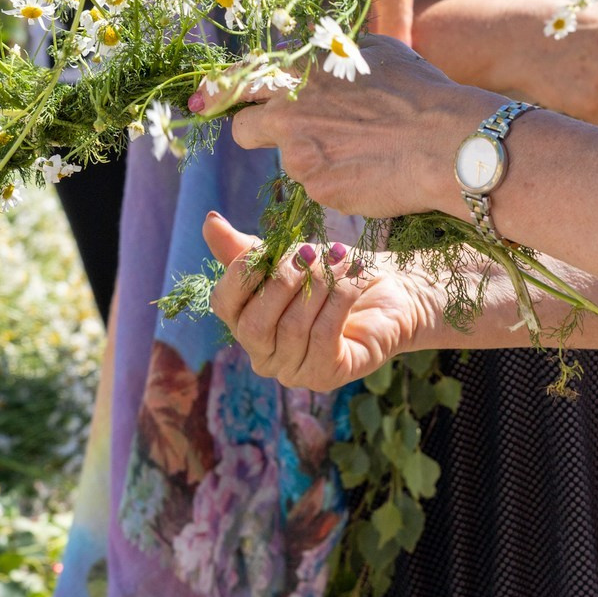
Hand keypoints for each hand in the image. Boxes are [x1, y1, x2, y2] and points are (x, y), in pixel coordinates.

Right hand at [204, 213, 440, 390]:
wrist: (388, 291)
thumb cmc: (330, 275)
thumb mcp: (286, 256)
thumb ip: (246, 248)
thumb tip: (210, 220)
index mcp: (245, 323)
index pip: (224, 304)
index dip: (241, 274)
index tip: (269, 247)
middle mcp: (263, 355)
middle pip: (255, 323)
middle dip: (283, 281)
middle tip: (310, 252)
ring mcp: (293, 371)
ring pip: (292, 328)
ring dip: (318, 285)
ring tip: (339, 260)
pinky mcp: (326, 376)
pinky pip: (323, 336)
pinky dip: (338, 300)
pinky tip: (352, 278)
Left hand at [219, 35, 485, 218]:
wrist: (446, 142)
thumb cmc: (420, 92)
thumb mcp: (375, 52)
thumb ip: (334, 54)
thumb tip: (316, 52)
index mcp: (302, 69)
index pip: (242, 78)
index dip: (222, 92)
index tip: (206, 100)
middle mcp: (290, 106)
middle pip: (243, 126)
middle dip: (252, 130)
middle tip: (277, 136)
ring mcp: (299, 149)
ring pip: (289, 159)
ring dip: (311, 158)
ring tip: (360, 153)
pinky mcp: (315, 185)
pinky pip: (316, 185)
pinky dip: (335, 181)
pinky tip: (368, 172)